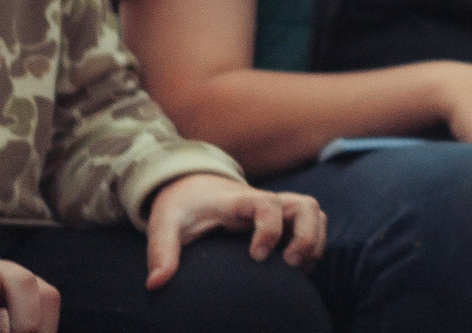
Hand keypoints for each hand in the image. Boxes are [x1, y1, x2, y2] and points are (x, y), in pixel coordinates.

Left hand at [144, 172, 324, 288]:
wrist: (193, 187)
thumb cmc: (181, 207)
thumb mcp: (164, 224)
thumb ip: (161, 250)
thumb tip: (155, 284)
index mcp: (238, 201)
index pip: (267, 204)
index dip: (269, 229)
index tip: (256, 257)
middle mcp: (265, 202)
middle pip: (307, 206)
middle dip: (306, 237)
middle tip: (287, 265)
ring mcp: (278, 211)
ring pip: (316, 214)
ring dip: (314, 241)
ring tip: (295, 269)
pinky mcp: (283, 221)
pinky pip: (313, 227)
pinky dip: (313, 246)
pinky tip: (293, 270)